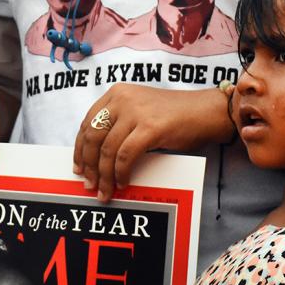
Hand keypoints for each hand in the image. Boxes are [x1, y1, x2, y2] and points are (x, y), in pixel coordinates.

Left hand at [74, 84, 235, 201]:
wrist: (206, 112)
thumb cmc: (175, 116)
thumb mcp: (140, 113)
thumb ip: (119, 126)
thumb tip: (97, 158)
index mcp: (117, 93)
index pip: (87, 123)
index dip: (79, 149)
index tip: (78, 168)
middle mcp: (122, 99)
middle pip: (93, 137)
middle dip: (88, 165)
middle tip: (89, 185)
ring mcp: (136, 112)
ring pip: (107, 150)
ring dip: (104, 175)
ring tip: (105, 191)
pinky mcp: (150, 127)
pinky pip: (125, 156)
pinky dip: (121, 172)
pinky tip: (122, 183)